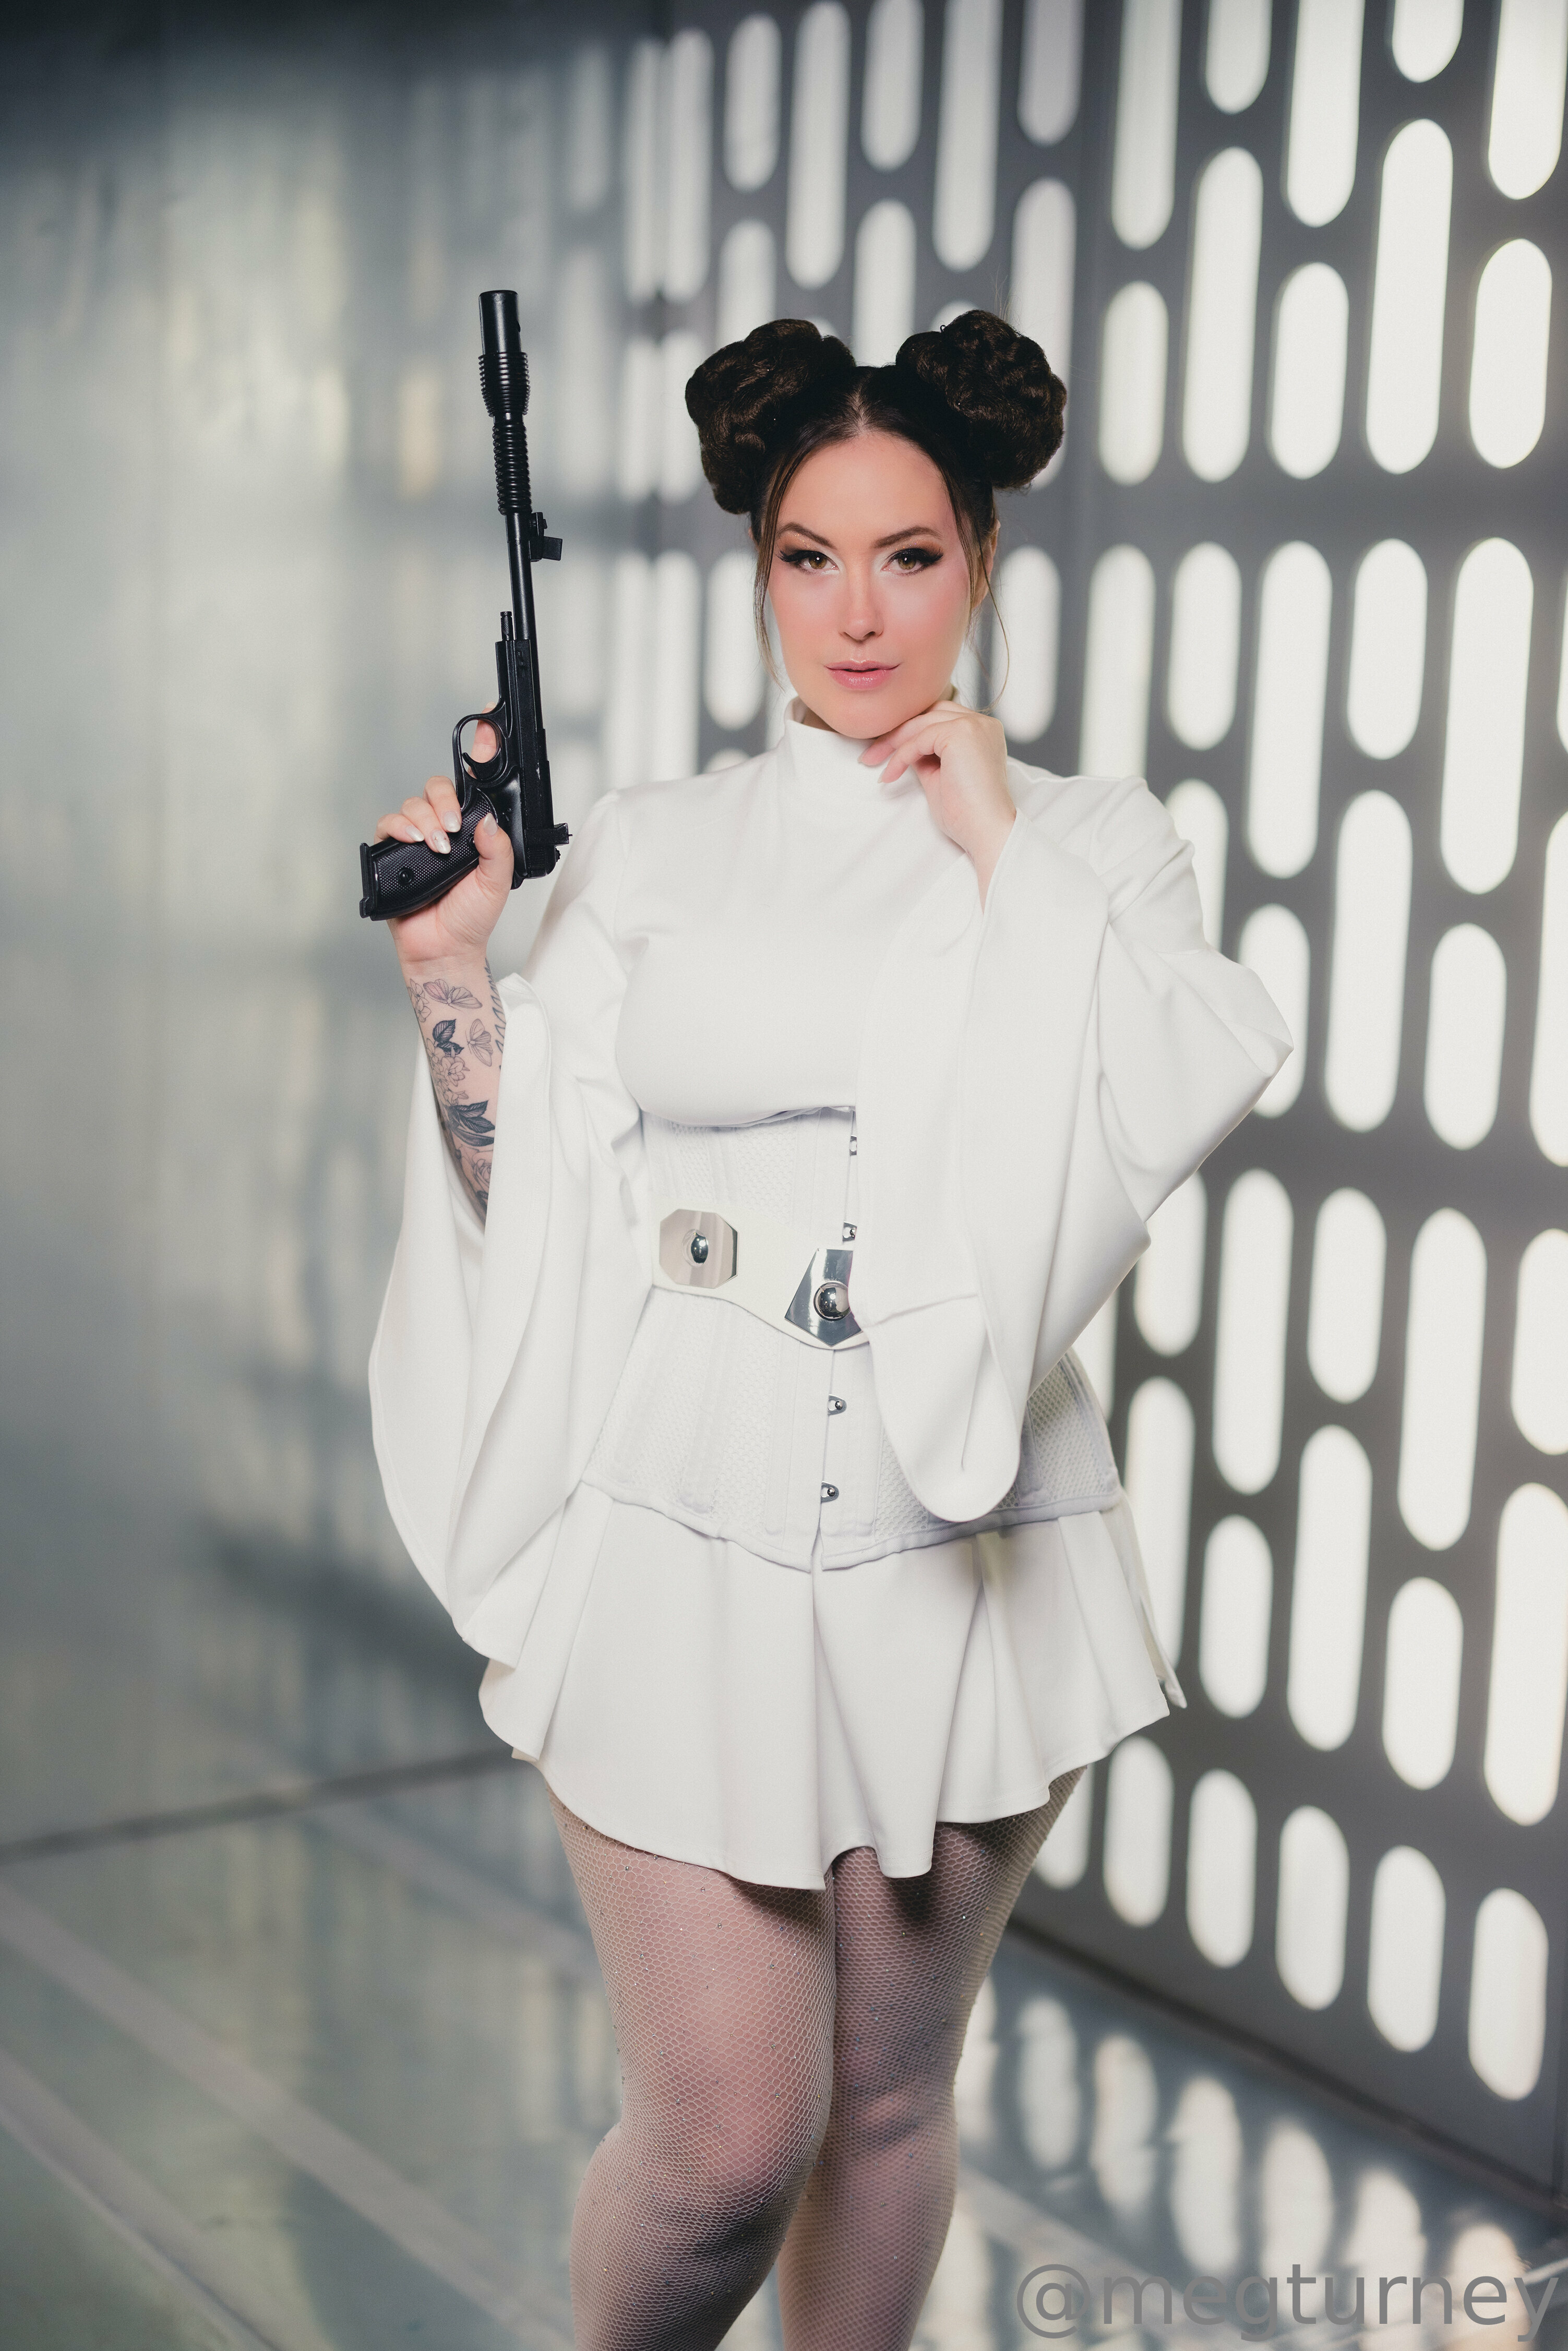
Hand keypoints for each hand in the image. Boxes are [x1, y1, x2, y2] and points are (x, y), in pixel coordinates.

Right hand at [372, 719, 513, 968]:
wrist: (445, 947)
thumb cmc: (471, 916)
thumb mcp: (498, 880)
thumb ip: (498, 847)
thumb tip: (487, 819)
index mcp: (472, 828)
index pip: (474, 783)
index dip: (480, 750)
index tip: (487, 723)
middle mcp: (444, 827)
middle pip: (437, 787)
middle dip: (445, 801)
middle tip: (454, 829)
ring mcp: (418, 837)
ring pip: (413, 803)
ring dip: (426, 819)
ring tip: (439, 846)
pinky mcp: (394, 850)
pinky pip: (388, 824)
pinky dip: (401, 826)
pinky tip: (414, 839)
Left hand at [860, 702, 1016, 905]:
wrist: (986, 831)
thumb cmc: (967, 815)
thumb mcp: (939, 778)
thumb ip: (925, 758)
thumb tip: (903, 749)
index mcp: (981, 732)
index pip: (939, 718)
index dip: (909, 733)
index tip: (883, 753)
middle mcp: (981, 723)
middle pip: (928, 714)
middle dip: (896, 733)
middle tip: (869, 755)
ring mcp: (973, 725)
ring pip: (921, 723)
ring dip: (893, 743)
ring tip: (872, 762)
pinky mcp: (961, 733)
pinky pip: (919, 738)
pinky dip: (901, 755)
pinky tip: (891, 774)